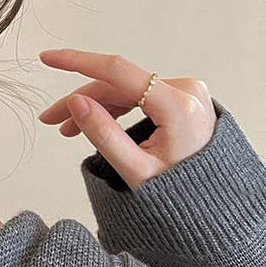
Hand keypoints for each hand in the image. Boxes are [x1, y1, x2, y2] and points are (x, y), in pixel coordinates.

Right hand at [37, 48, 217, 190]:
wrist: (216, 208)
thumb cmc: (184, 196)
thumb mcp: (136, 171)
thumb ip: (103, 134)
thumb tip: (76, 102)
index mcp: (178, 106)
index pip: (117, 71)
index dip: (77, 62)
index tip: (49, 58)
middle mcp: (185, 91)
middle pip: (116, 85)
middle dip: (79, 100)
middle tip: (50, 118)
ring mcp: (186, 92)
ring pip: (124, 90)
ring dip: (93, 104)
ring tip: (67, 127)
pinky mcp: (182, 98)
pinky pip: (137, 95)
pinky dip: (113, 106)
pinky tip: (92, 119)